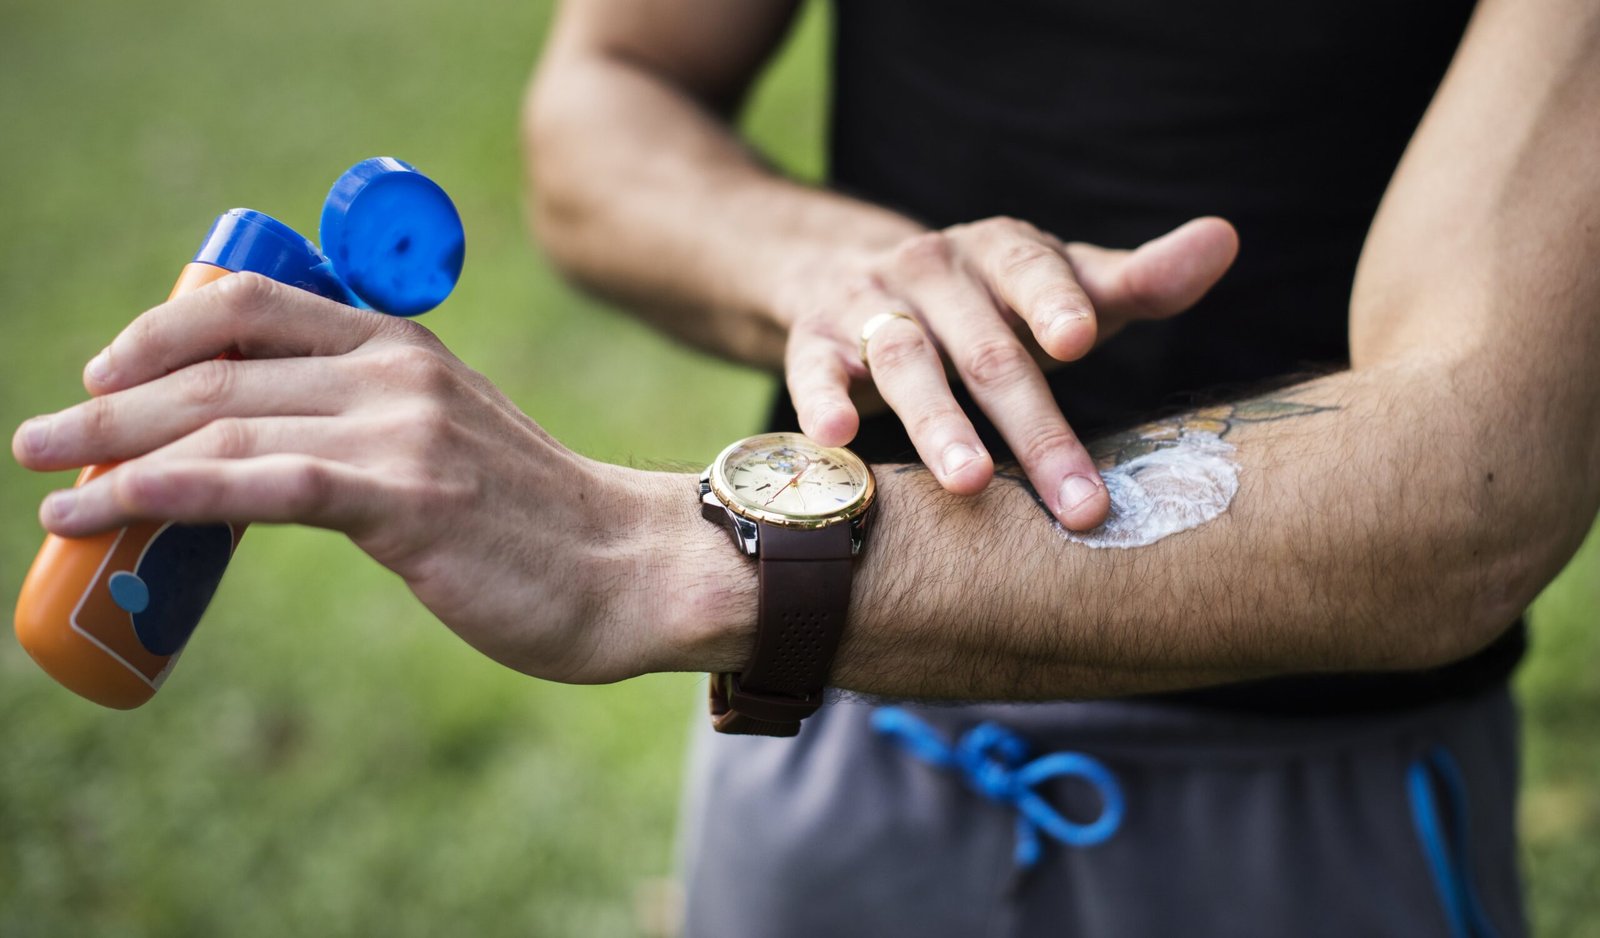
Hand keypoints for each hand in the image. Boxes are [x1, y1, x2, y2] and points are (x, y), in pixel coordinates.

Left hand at [11, 274, 736, 682]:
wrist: (630, 566)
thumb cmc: (537, 520)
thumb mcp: (450, 439)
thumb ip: (370, 425)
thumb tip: (268, 457)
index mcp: (403, 346)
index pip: (254, 308)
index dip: (161, 332)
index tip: (104, 374)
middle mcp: (395, 371)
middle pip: (219, 367)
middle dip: (112, 403)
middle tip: (38, 437)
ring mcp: (401, 429)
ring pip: (225, 422)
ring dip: (117, 453)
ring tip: (49, 488)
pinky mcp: (405, 496)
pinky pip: (262, 483)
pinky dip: (171, 490)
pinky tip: (111, 506)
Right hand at [775, 216, 1237, 529]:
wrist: (845, 272)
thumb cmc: (987, 301)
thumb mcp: (1059, 286)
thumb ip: (1137, 279)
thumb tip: (1225, 239)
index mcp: (1001, 250)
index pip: (1031, 269)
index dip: (1053, 302)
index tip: (1080, 341)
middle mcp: (933, 270)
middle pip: (985, 348)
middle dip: (1032, 426)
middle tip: (1076, 501)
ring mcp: (868, 303)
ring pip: (902, 361)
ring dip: (936, 423)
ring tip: (968, 484)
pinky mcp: (813, 340)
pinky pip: (812, 370)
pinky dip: (821, 401)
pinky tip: (836, 438)